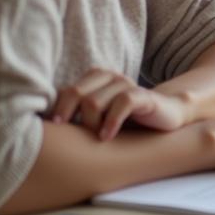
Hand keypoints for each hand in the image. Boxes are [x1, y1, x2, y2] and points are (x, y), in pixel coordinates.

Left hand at [51, 69, 190, 140]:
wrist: (166, 117)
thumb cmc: (127, 121)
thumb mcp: (99, 117)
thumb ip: (79, 113)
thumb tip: (47, 125)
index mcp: (97, 79)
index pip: (66, 90)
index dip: (57, 110)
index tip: (55, 129)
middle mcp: (110, 77)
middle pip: (76, 94)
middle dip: (71, 117)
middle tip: (74, 134)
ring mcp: (127, 84)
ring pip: (95, 102)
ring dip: (91, 125)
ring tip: (97, 137)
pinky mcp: (143, 95)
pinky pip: (122, 103)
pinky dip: (111, 122)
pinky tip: (108, 136)